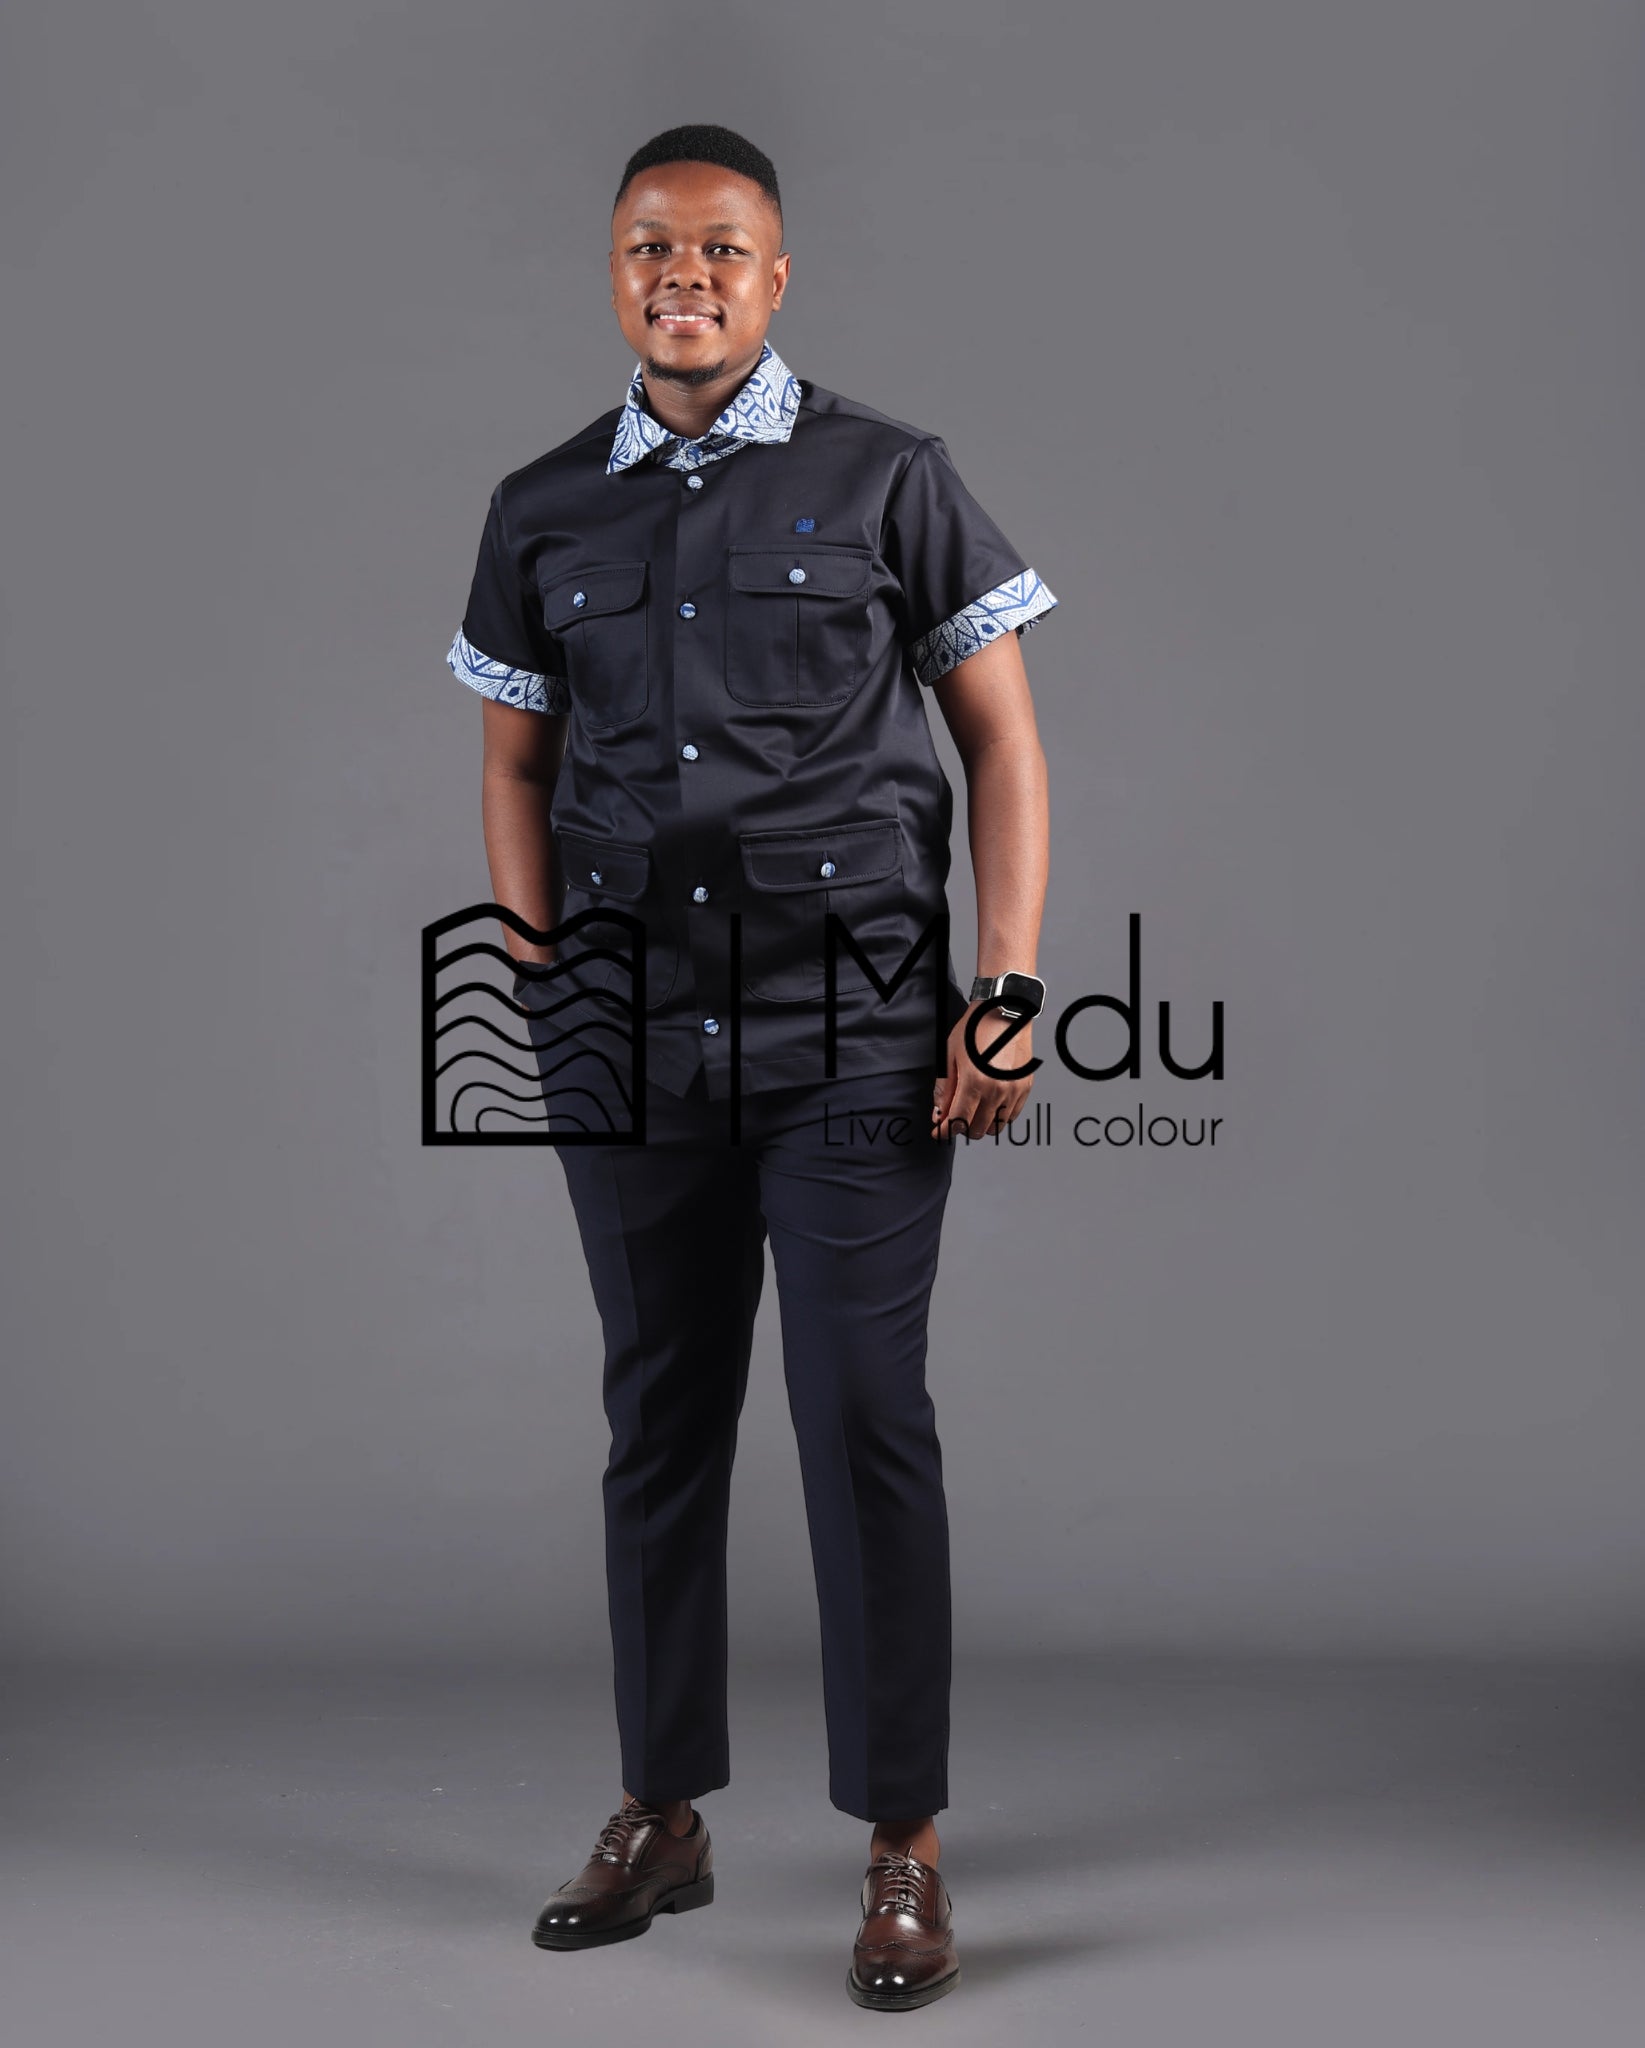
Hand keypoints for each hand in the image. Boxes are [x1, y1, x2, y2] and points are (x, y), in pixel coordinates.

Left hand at [931, 1001, 1035, 1140]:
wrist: (1004, 1011)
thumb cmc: (975, 1028)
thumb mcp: (950, 1056)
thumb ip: (944, 1089)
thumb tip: (939, 1114)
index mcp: (975, 1082)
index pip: (958, 1121)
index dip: (945, 1130)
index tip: (938, 1131)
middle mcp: (997, 1090)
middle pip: (977, 1129)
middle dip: (961, 1127)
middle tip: (954, 1116)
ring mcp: (1014, 1090)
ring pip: (995, 1127)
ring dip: (981, 1123)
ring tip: (972, 1110)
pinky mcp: (1025, 1088)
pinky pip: (1011, 1116)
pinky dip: (998, 1116)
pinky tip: (989, 1104)